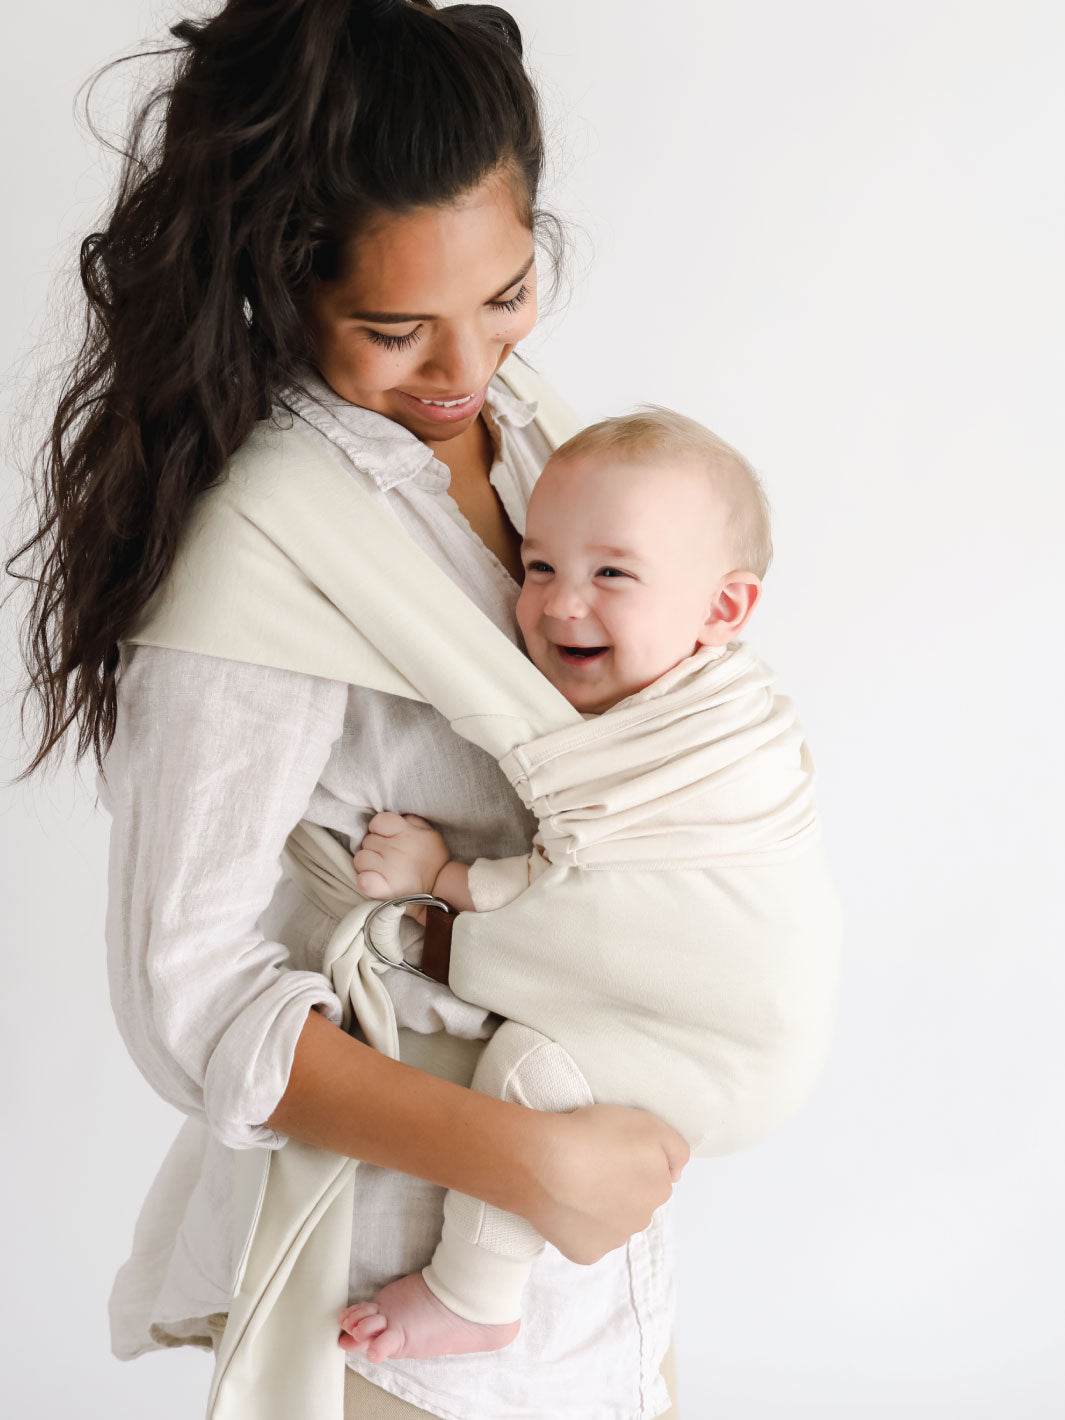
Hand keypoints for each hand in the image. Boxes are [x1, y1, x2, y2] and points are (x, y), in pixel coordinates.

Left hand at [353, 811, 449, 899]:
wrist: (442, 888)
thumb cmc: (434, 859)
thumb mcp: (429, 832)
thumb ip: (412, 821)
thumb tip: (398, 817)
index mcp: (405, 832)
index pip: (378, 821)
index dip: (379, 828)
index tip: (386, 837)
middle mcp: (394, 849)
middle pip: (367, 840)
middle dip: (375, 847)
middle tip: (388, 856)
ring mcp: (387, 869)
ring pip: (360, 859)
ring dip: (367, 863)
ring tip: (380, 868)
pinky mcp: (383, 889)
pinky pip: (363, 881)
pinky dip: (365, 880)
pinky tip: (373, 880)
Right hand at [522, 1105, 689, 1264]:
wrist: (544, 1164)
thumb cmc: (593, 1136)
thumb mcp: (646, 1122)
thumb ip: (675, 1148)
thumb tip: (676, 1175)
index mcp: (658, 1188)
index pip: (653, 1177)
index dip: (632, 1161)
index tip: (610, 1151)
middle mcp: (642, 1220)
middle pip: (634, 1203)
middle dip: (619, 1188)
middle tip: (592, 1166)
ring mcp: (614, 1240)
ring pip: (612, 1223)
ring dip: (600, 1208)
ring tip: (573, 1184)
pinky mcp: (587, 1254)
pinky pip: (587, 1240)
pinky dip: (578, 1227)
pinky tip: (565, 1207)